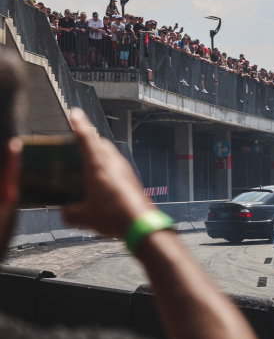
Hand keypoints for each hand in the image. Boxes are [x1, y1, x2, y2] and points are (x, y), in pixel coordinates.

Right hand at [62, 109, 153, 237]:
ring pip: (110, 154)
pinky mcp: (132, 180)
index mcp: (97, 165)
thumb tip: (66, 212)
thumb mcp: (83, 217)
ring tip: (88, 163)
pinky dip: (107, 167)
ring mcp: (125, 170)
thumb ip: (69, 213)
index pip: (85, 137)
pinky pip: (117, 167)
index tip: (74, 113)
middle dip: (88, 140)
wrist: (142, 225)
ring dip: (99, 154)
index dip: (78, 124)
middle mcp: (113, 163)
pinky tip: (102, 181)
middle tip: (78, 141)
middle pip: (99, 143)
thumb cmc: (115, 217)